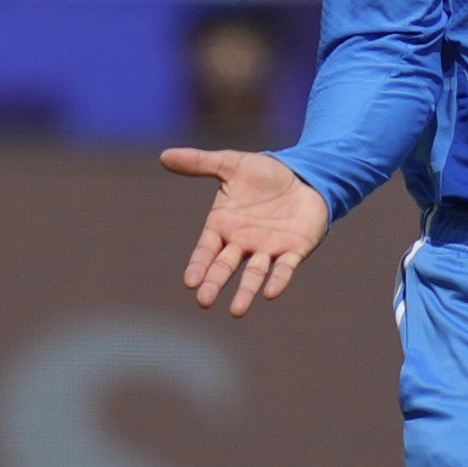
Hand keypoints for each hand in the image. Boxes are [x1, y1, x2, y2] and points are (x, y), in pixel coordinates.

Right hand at [164, 145, 329, 313]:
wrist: (303, 175)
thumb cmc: (264, 174)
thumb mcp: (231, 164)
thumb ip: (199, 163)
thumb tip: (164, 156)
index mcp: (224, 226)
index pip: (206, 250)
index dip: (199, 265)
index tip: (190, 281)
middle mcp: (243, 243)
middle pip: (225, 267)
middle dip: (214, 283)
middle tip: (204, 301)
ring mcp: (268, 248)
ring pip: (254, 274)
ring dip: (246, 292)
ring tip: (237, 311)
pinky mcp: (294, 249)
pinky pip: (284, 268)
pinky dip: (278, 280)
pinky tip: (271, 293)